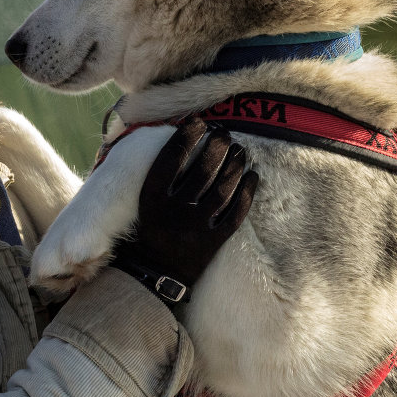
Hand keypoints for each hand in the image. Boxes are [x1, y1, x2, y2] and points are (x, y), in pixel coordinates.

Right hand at [111, 118, 257, 303]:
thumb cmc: (149, 230)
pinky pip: (236, 212)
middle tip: (224, 134)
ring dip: (235, 165)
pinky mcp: (213, 242)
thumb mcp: (143, 202)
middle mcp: (174, 210)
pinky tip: (253, 175)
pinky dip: (247, 192)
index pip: (171, 158)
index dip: (186, 136)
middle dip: (217, 146)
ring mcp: (195, 227)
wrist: (154, 274)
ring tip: (240, 151)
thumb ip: (158, 175)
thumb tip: (180, 139)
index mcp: (152, 198)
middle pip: (202, 169)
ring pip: (223, 188)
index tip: (197, 122)